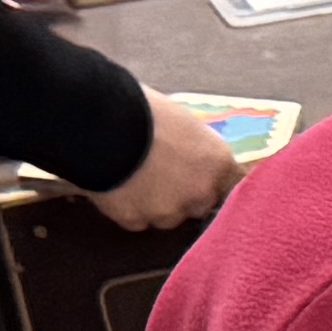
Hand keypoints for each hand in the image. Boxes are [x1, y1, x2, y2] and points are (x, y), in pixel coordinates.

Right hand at [86, 90, 243, 234]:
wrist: (101, 121)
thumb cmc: (143, 109)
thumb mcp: (183, 121)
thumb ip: (197, 147)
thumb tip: (194, 155)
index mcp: (219, 163)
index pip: (231, 185)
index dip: (211, 181)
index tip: (198, 176)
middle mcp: (201, 193)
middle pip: (200, 204)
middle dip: (185, 194)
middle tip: (160, 172)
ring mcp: (169, 211)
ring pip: (167, 216)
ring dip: (155, 203)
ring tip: (133, 176)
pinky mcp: (137, 221)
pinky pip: (137, 220)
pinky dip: (128, 207)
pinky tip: (116, 184)